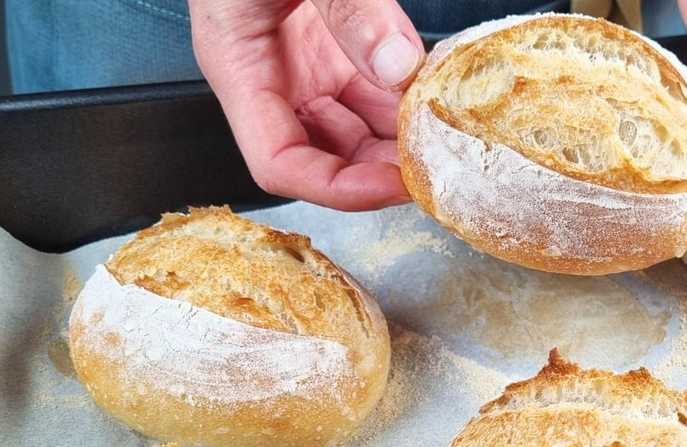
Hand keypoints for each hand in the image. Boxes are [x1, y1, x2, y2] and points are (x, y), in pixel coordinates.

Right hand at [189, 0, 424, 210]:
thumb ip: (346, 6)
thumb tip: (397, 66)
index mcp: (239, 64)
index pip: (280, 162)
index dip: (337, 188)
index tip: (396, 184)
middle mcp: (274, 75)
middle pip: (327, 155)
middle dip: (382, 169)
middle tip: (439, 164)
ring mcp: (309, 62)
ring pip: (359, 128)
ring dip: (401, 139)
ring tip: (447, 135)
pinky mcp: (340, 44)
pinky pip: (376, 89)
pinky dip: (409, 98)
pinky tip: (440, 95)